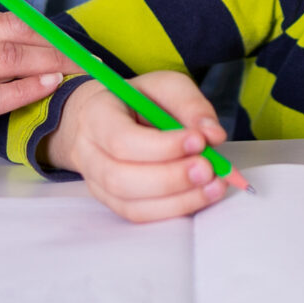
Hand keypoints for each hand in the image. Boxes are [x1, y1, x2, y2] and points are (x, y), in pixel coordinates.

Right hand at [39, 72, 230, 222]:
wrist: (113, 118)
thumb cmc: (140, 101)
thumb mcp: (165, 86)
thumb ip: (190, 105)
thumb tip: (213, 135)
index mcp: (96, 116)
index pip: (121, 139)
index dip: (161, 146)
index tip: (199, 141)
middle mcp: (89, 154)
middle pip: (121, 178)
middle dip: (170, 178)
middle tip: (208, 169)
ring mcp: (97, 184)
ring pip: (132, 205)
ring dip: (178, 200)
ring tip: (214, 185)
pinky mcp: (113, 203)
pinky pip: (141, 216)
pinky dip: (175, 210)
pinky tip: (201, 196)